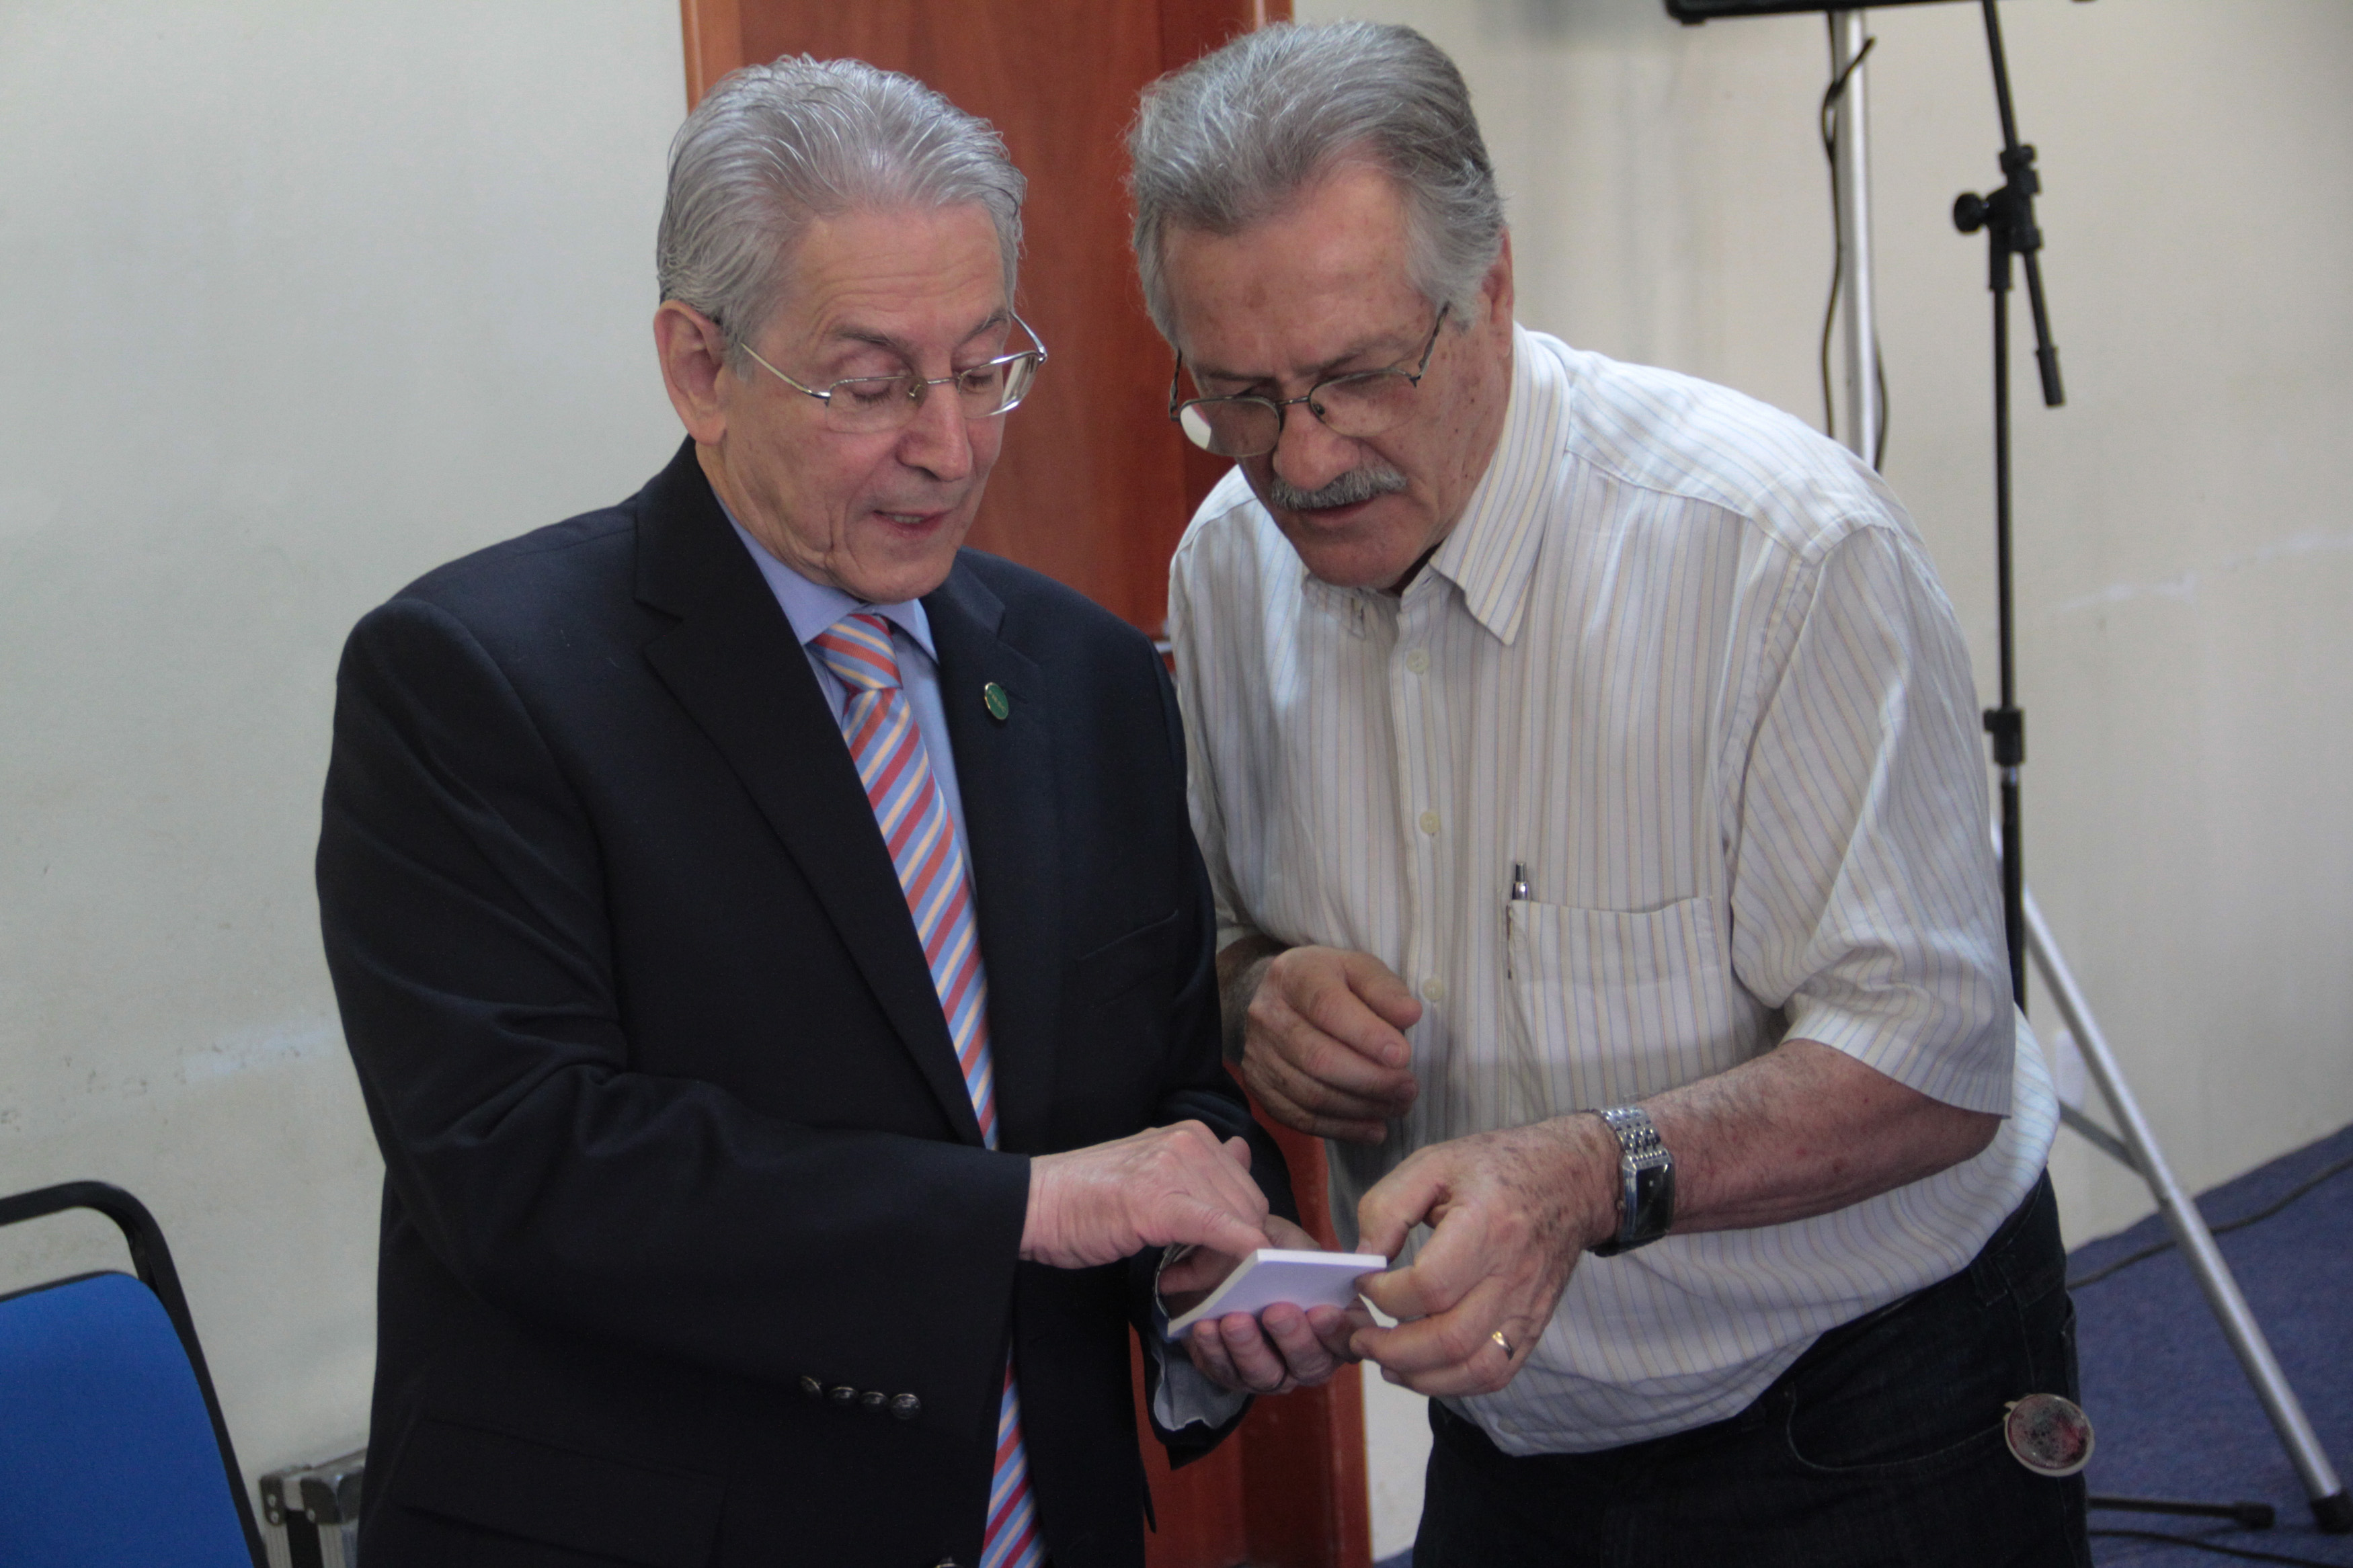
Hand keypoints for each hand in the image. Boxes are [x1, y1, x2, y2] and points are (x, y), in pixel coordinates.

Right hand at [1021, 1121, 1269, 1269]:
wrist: (1035, 1204)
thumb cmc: (1088, 1196)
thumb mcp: (1153, 1168)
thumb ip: (1202, 1165)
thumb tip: (1241, 1150)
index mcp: (1193, 1134)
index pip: (1245, 1189)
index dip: (1236, 1231)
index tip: (1203, 1257)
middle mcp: (1191, 1142)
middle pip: (1249, 1209)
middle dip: (1230, 1251)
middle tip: (1186, 1274)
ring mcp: (1175, 1168)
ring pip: (1237, 1226)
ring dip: (1215, 1264)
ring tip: (1174, 1277)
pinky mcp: (1159, 1201)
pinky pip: (1218, 1228)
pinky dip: (1238, 1250)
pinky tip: (1243, 1268)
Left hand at [1170, 1216, 1371, 1395]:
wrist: (1222, 1260)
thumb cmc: (1267, 1252)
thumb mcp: (1288, 1242)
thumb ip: (1301, 1254)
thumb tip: (1302, 1261)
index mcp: (1334, 1323)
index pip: (1349, 1338)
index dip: (1339, 1330)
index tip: (1321, 1310)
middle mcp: (1308, 1355)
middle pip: (1311, 1364)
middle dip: (1294, 1339)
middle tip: (1276, 1311)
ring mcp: (1272, 1371)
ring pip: (1267, 1375)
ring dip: (1249, 1348)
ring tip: (1233, 1320)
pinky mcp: (1233, 1374)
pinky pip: (1225, 1371)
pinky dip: (1213, 1350)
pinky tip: (1206, 1327)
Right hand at [1232, 945, 1421, 1143]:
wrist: (1282, 998)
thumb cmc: (1332, 983)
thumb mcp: (1360, 970)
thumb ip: (1385, 990)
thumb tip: (1409, 1014)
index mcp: (1293, 976)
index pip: (1327, 1007)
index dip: (1366, 1035)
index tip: (1403, 1056)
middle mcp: (1267, 1015)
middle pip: (1318, 1058)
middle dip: (1371, 1080)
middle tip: (1409, 1088)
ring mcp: (1258, 1054)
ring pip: (1311, 1094)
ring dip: (1362, 1108)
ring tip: (1398, 1106)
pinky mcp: (1259, 1087)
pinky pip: (1300, 1118)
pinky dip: (1342, 1129)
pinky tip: (1374, 1129)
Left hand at [1349, 1118, 1616, 1396]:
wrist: (1570, 1179)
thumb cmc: (1496, 1168)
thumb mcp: (1432, 1163)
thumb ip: (1387, 1207)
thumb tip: (1362, 1257)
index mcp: (1487, 1226)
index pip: (1430, 1285)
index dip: (1385, 1294)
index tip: (1363, 1281)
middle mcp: (1512, 1275)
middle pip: (1449, 1338)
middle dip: (1392, 1349)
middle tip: (1360, 1336)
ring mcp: (1527, 1307)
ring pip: (1474, 1369)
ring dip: (1420, 1377)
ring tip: (1384, 1361)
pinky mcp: (1534, 1325)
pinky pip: (1496, 1374)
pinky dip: (1455, 1383)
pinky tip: (1422, 1369)